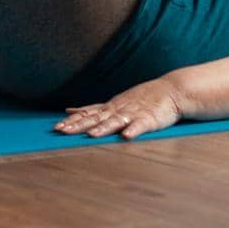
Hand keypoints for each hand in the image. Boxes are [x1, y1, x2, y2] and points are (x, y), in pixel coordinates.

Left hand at [53, 76, 186, 140]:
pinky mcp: (150, 119)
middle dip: (79, 125)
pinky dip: (133, 130)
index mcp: (110, 107)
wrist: (171, 90)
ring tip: (92, 135)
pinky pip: (141, 125)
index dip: (73, 121)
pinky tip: (126, 137)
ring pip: (116, 121)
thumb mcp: (114, 102)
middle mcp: (118, 109)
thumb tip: (70, 110)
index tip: (57, 128)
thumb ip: (94, 108)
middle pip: (96, 118)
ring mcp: (134, 113)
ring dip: (103, 128)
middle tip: (64, 132)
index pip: (88, 113)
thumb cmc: (142, 98)